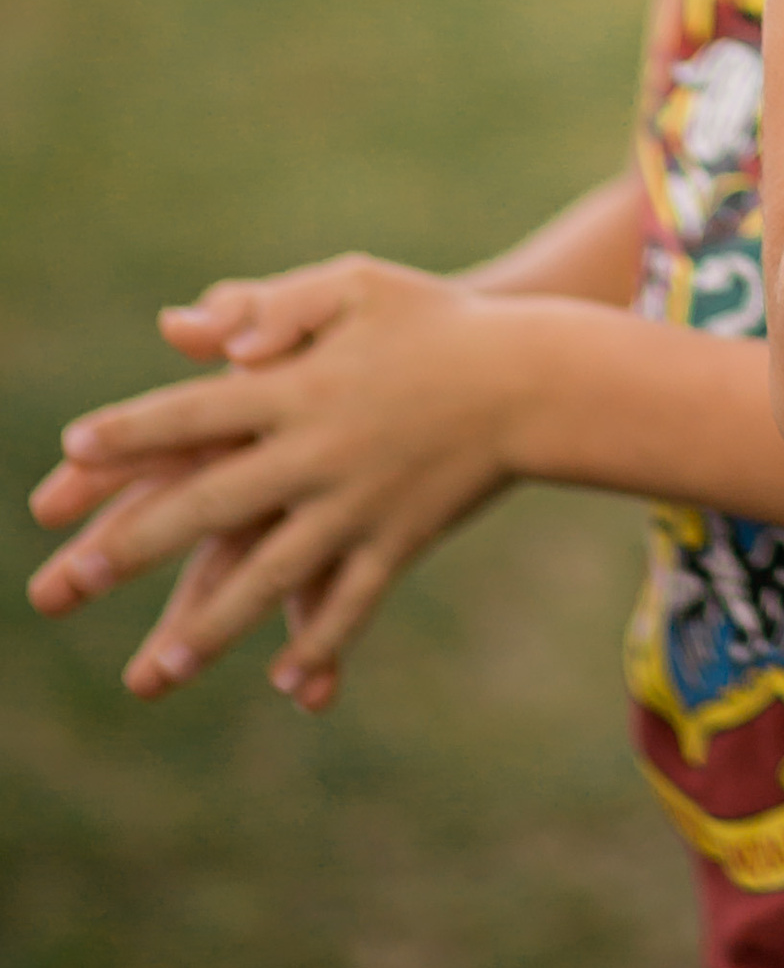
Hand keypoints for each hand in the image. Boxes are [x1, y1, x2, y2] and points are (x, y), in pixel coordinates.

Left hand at [27, 257, 524, 703]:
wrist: (537, 376)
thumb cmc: (439, 321)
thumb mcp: (359, 285)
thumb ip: (274, 303)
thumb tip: (186, 329)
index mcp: (301, 385)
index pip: (195, 412)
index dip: (132, 434)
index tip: (69, 453)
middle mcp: (319, 451)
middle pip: (210, 505)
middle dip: (131, 547)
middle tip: (62, 585)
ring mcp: (359, 504)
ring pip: (270, 574)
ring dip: (208, 625)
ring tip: (152, 673)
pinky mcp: (400, 539)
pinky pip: (353, 600)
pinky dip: (320, 642)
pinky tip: (284, 682)